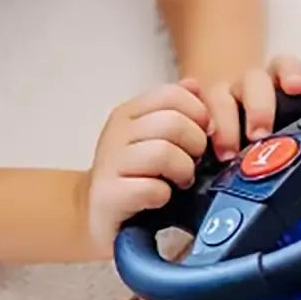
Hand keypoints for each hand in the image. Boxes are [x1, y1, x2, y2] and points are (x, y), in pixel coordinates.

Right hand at [83, 80, 211, 254]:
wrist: (99, 214)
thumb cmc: (136, 175)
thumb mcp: (155, 136)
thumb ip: (177, 110)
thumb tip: (194, 85)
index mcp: (129, 113)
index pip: (172, 94)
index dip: (198, 114)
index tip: (201, 135)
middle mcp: (115, 133)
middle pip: (173, 123)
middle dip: (195, 145)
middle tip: (193, 163)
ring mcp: (109, 163)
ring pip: (164, 153)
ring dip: (182, 171)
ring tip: (179, 182)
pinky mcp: (108, 195)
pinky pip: (152, 188)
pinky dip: (163, 196)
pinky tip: (159, 199)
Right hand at [200, 55, 300, 160]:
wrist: (226, 109)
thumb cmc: (265, 123)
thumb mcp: (292, 119)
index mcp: (275, 81)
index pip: (284, 65)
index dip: (291, 73)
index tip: (297, 88)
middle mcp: (247, 84)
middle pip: (254, 82)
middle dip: (258, 106)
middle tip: (260, 134)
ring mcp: (219, 95)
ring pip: (219, 98)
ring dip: (224, 123)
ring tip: (228, 152)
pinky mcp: (196, 110)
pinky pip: (190, 110)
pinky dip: (194, 123)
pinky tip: (198, 142)